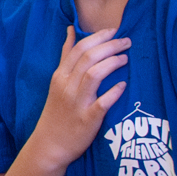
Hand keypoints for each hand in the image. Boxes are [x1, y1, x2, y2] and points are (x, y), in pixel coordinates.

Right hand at [33, 25, 129, 165]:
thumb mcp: (57, 80)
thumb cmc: (57, 110)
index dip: (98, 37)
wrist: (50, 144)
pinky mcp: (87, 120)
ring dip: (111, 63)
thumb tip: (70, 30)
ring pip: (94, 75)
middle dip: (110, 46)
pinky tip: (123, 85)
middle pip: (88, 58)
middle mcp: (67, 87)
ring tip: (126, 58)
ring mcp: (76, 103)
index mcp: (60, 76)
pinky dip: (113, 92)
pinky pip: (102, 103)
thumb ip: (65, 55)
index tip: (114, 30)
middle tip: (126, 41)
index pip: (79, 49)